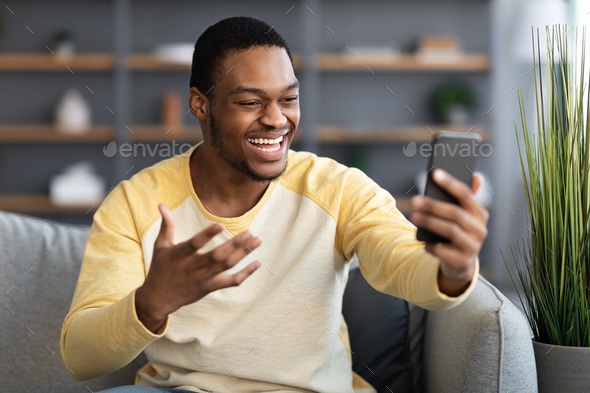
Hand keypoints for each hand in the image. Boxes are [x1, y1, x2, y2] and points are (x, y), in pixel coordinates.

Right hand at [135, 203, 261, 332]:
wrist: (158, 298)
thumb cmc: (160, 268)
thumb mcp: (160, 246)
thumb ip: (166, 225)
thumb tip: (162, 204)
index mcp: (179, 255)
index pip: (195, 244)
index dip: (207, 235)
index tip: (220, 225)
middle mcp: (192, 267)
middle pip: (217, 256)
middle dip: (235, 244)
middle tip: (250, 232)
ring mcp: (203, 278)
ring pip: (226, 266)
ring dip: (244, 254)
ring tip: (257, 241)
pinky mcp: (210, 287)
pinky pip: (231, 282)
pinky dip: (245, 274)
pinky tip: (257, 263)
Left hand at [410, 169, 488, 295]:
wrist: (460, 263)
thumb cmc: (458, 232)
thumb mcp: (464, 216)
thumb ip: (467, 197)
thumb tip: (477, 176)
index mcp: (480, 214)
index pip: (466, 194)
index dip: (450, 183)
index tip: (434, 173)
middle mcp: (480, 229)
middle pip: (455, 213)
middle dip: (433, 206)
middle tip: (414, 200)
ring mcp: (473, 246)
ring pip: (450, 231)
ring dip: (430, 222)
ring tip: (414, 216)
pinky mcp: (463, 262)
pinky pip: (443, 251)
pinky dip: (431, 245)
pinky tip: (422, 241)